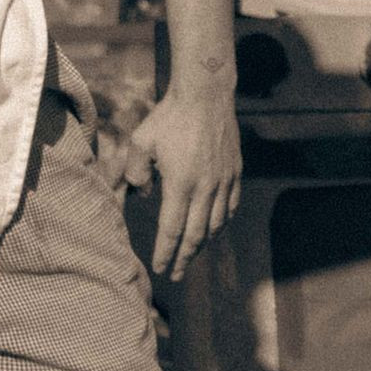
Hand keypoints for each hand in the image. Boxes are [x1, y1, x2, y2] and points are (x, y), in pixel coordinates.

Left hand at [119, 90, 241, 279]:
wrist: (206, 96)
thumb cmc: (169, 117)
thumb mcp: (141, 141)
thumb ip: (135, 171)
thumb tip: (142, 194)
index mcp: (180, 184)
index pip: (172, 228)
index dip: (166, 252)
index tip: (160, 268)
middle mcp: (205, 188)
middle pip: (196, 234)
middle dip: (185, 258)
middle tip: (175, 274)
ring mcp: (224, 182)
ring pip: (215, 224)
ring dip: (203, 244)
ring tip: (192, 254)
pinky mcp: (235, 173)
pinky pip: (231, 207)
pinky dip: (221, 223)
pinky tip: (214, 228)